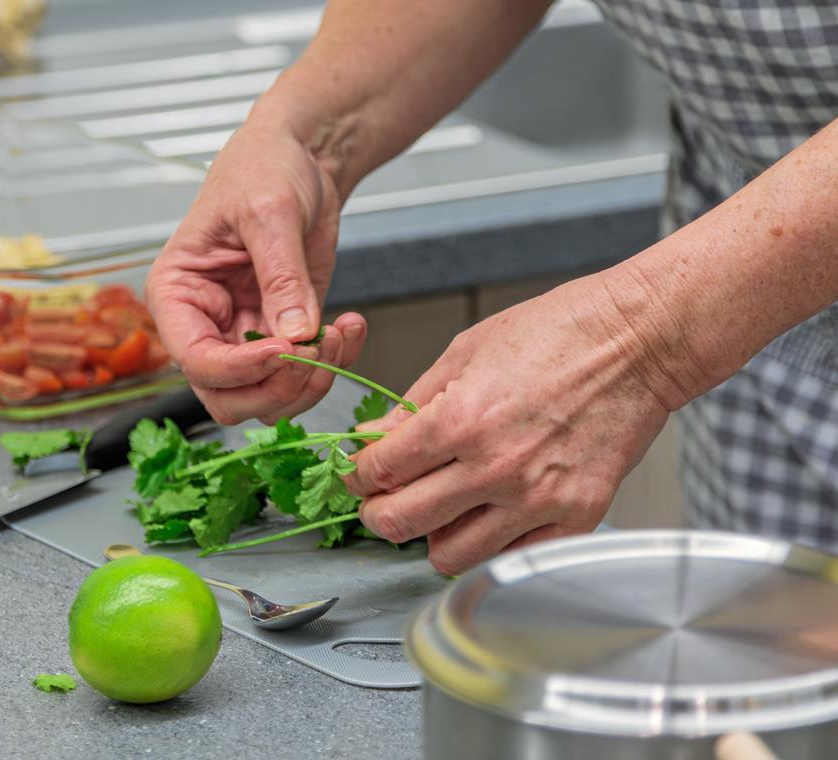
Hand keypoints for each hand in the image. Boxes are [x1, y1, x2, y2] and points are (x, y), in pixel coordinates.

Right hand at [146, 120, 366, 424]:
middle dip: (278, 385)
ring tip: (339, 334)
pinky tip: (351, 326)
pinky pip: (303, 374)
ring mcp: (245, 335)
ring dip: (309, 381)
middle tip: (316, 352)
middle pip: (229, 396)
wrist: (302, 156)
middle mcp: (206, 325)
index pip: (196, 360)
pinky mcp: (284, 333)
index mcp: (177, 295)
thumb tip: (295, 335)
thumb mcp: (270, 212)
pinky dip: (333, 362)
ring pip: (268, 397)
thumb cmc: (264, 168)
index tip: (284, 349)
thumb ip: (281, 277)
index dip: (239, 368)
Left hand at [345, 274, 671, 573]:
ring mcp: (537, 499)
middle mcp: (494, 467)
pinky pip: (510, 558)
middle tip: (381, 503)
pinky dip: (489, 545)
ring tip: (440, 510)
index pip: (380, 472)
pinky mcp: (576, 518)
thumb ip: (415, 403)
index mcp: (460, 420)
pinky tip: (489, 516)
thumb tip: (375, 437)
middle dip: (379, 514)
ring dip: (433, 535)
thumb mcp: (467, 351)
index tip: (359, 474)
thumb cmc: (560, 332)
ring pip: (450, 555)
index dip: (358, 476)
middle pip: (402, 523)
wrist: (639, 341)